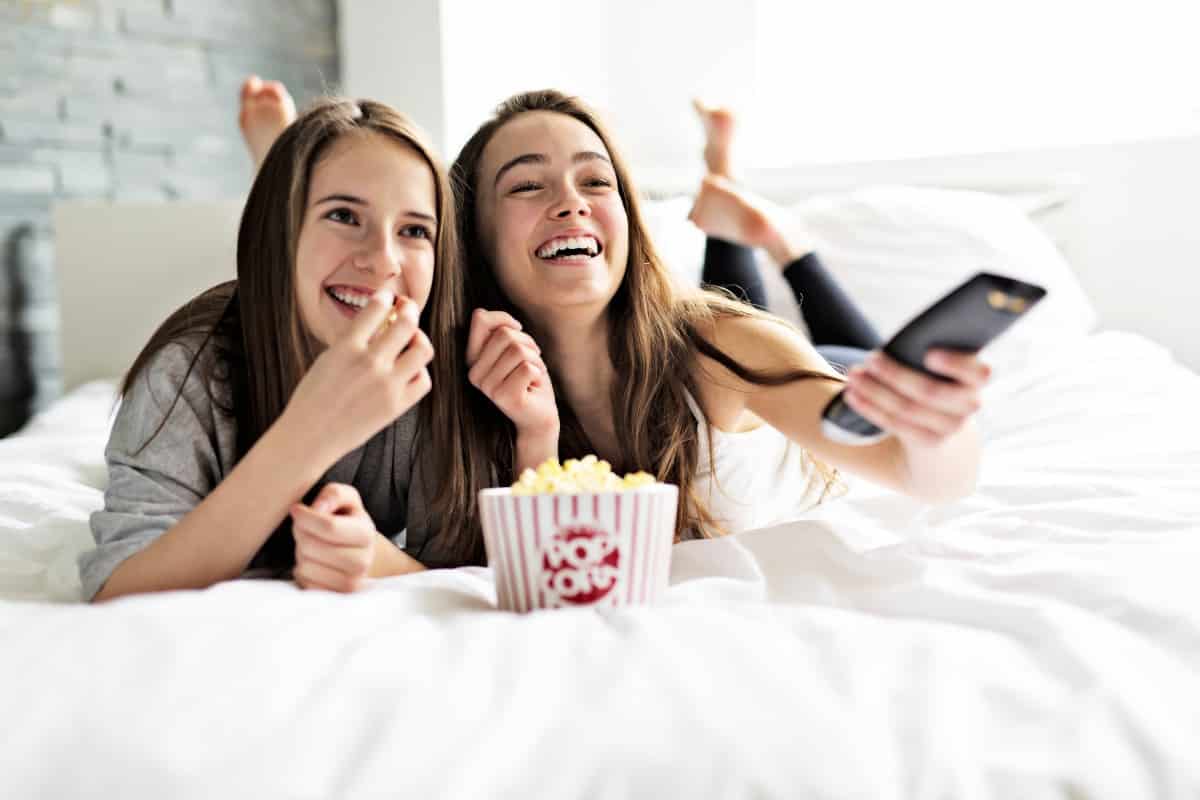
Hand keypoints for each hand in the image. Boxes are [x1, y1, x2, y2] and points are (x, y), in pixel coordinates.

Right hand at [283, 288, 433, 463]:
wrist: (310, 436)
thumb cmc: (312, 398)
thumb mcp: (326, 359)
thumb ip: (353, 341)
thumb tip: (378, 325)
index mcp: (347, 346)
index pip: (377, 307)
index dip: (386, 297)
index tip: (388, 297)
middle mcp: (370, 362)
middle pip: (407, 323)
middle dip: (410, 310)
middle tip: (407, 310)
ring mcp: (387, 384)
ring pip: (423, 349)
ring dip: (419, 340)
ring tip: (411, 341)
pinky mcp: (397, 405)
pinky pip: (423, 380)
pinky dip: (419, 372)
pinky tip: (407, 371)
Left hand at [291, 483, 375, 592]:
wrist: (358, 552)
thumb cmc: (346, 521)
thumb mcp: (346, 499)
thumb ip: (334, 495)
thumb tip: (319, 508)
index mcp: (366, 534)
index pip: (329, 526)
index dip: (305, 517)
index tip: (297, 510)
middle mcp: (363, 562)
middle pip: (311, 547)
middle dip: (300, 534)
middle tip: (304, 529)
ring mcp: (351, 583)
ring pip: (305, 566)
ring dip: (300, 553)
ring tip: (311, 547)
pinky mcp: (336, 597)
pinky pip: (304, 582)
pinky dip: (302, 571)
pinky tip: (313, 562)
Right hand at [465, 308, 558, 436]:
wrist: (539, 416)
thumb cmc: (528, 378)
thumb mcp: (513, 348)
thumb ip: (500, 331)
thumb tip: (490, 316)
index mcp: (472, 359)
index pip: (480, 319)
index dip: (504, 318)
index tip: (518, 330)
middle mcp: (475, 373)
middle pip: (505, 334)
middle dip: (527, 342)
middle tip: (531, 361)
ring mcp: (488, 387)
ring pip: (518, 350)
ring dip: (535, 359)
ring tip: (532, 374)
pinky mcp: (504, 397)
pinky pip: (528, 368)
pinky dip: (538, 372)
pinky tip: (533, 385)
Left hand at [843, 349, 989, 447]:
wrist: (941, 419)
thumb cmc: (935, 374)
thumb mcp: (941, 361)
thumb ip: (929, 349)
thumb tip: (895, 346)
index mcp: (976, 378)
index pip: (980, 373)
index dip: (955, 365)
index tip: (928, 354)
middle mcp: (970, 405)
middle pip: (930, 391)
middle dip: (896, 374)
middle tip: (871, 358)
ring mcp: (951, 426)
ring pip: (907, 409)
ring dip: (875, 391)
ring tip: (853, 375)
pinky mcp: (929, 441)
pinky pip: (895, 424)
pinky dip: (870, 408)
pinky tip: (852, 395)